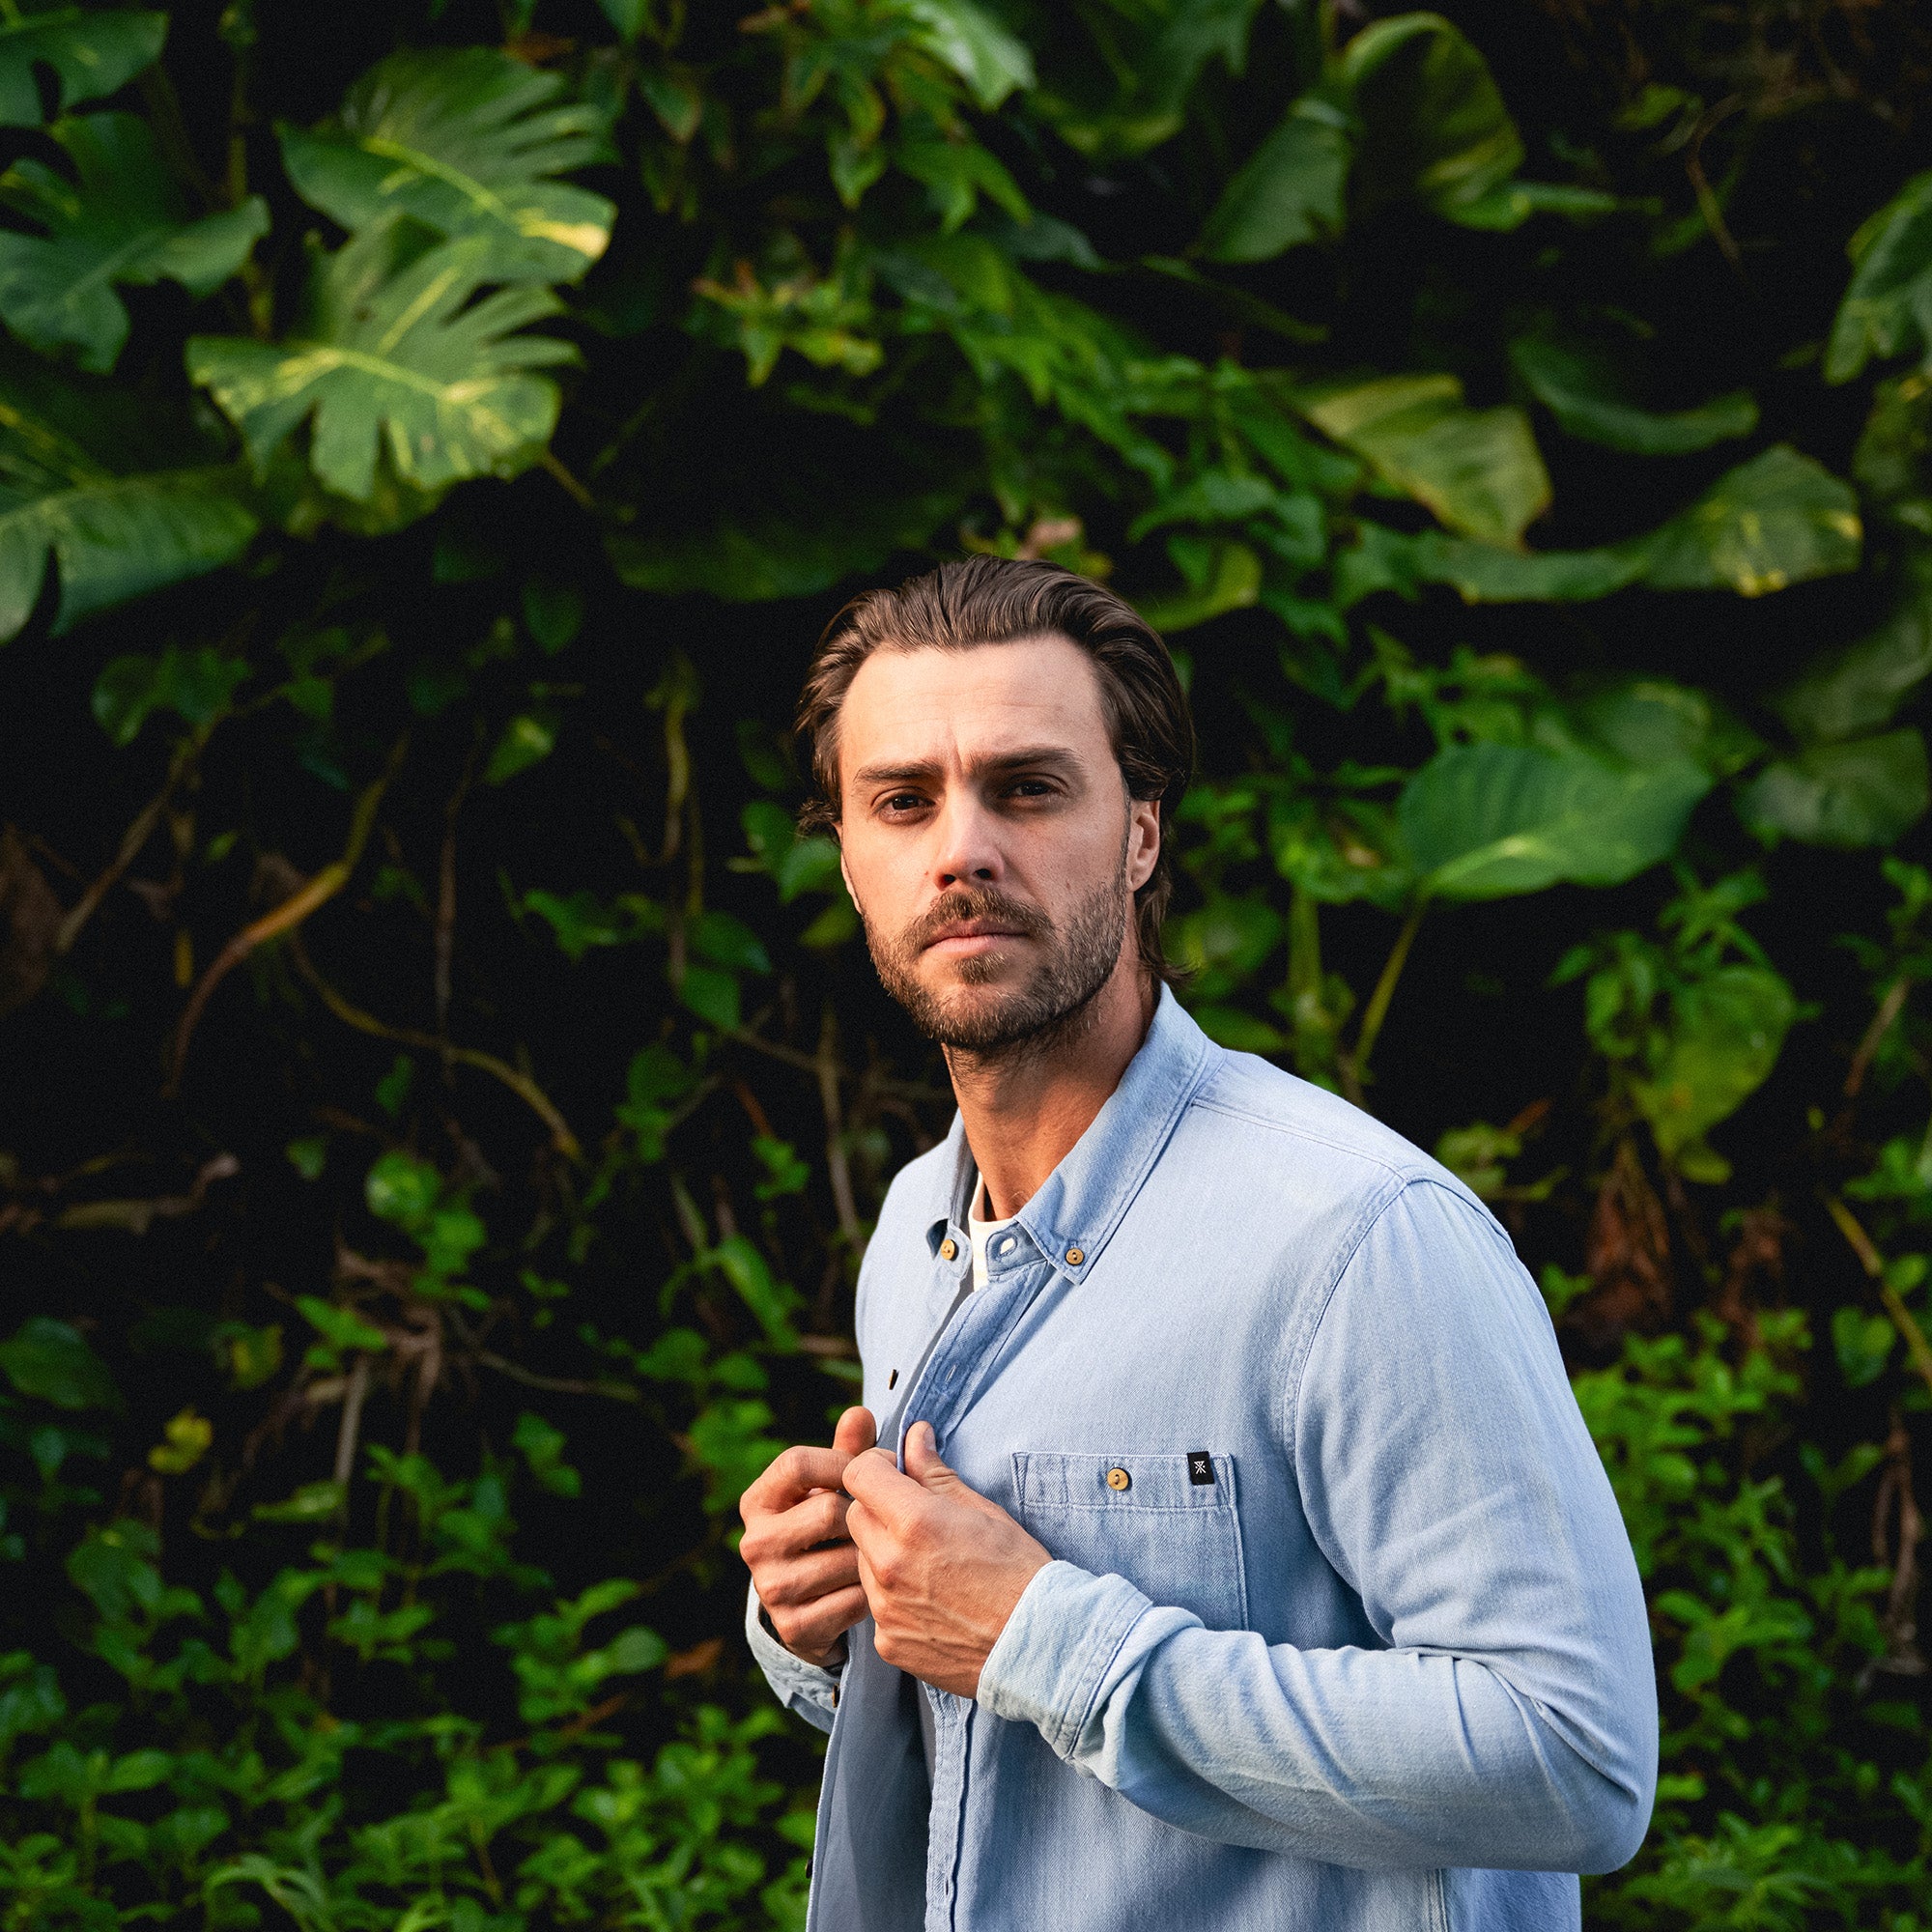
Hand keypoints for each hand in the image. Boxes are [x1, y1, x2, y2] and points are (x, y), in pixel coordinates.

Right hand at [739, 1405, 876, 1665]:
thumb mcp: (832, 1487)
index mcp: (757, 1501)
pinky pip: (854, 1600)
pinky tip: (874, 1588)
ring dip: (873, 1555)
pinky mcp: (794, 1627)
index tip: (874, 1467)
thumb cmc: (828, 1527)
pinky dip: (874, 1593)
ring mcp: (771, 1588)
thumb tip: (860, 1413)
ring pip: (846, 1557)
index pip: (797, 1462)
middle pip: (828, 1510)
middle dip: (864, 1514)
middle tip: (885, 1518)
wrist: (812, 1604)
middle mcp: (754, 1544)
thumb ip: (848, 1451)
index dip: (843, 1461)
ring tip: (880, 1553)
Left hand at [842, 1421, 1050, 1697]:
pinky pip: (876, 1604)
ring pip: (863, 1561)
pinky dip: (894, 1596)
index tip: (897, 1474)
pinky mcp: (888, 1642)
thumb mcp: (981, 1510)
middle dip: (878, 1507)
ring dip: (883, 1552)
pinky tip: (931, 1600)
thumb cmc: (1018, 1572)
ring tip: (929, 1563)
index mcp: (914, 1522)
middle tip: (916, 1518)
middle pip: (855, 1516)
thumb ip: (935, 1472)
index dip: (877, 1466)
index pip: (859, 1474)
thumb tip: (915, 1436)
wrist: (1037, 1646)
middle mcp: (890, 1565)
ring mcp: (885, 1608)